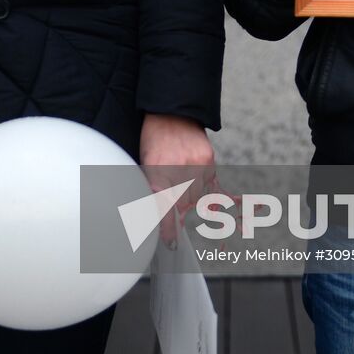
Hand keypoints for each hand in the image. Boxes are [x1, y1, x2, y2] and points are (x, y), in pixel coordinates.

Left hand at [139, 114, 214, 242]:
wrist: (172, 111)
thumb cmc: (154, 138)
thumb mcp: (145, 162)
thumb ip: (152, 187)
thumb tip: (159, 214)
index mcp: (156, 169)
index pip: (163, 208)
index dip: (168, 228)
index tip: (170, 242)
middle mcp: (178, 168)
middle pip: (182, 205)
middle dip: (177, 204)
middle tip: (173, 192)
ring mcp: (196, 164)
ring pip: (196, 197)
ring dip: (189, 193)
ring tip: (180, 175)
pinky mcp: (208, 159)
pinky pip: (207, 183)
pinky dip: (200, 180)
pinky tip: (191, 167)